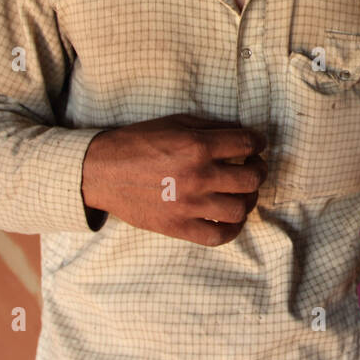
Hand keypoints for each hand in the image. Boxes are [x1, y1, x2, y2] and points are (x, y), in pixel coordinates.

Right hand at [81, 114, 266, 245]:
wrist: (100, 171)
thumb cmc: (138, 143)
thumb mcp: (175, 123)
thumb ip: (211, 127)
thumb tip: (242, 134)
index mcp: (197, 146)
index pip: (248, 144)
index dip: (258, 143)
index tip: (256, 145)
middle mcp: (197, 176)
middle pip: (252, 179)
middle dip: (258, 170)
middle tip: (252, 166)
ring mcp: (189, 205)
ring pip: (240, 209)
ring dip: (248, 199)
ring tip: (241, 192)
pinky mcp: (178, 227)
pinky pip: (219, 236)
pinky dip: (232, 229)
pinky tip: (231, 218)